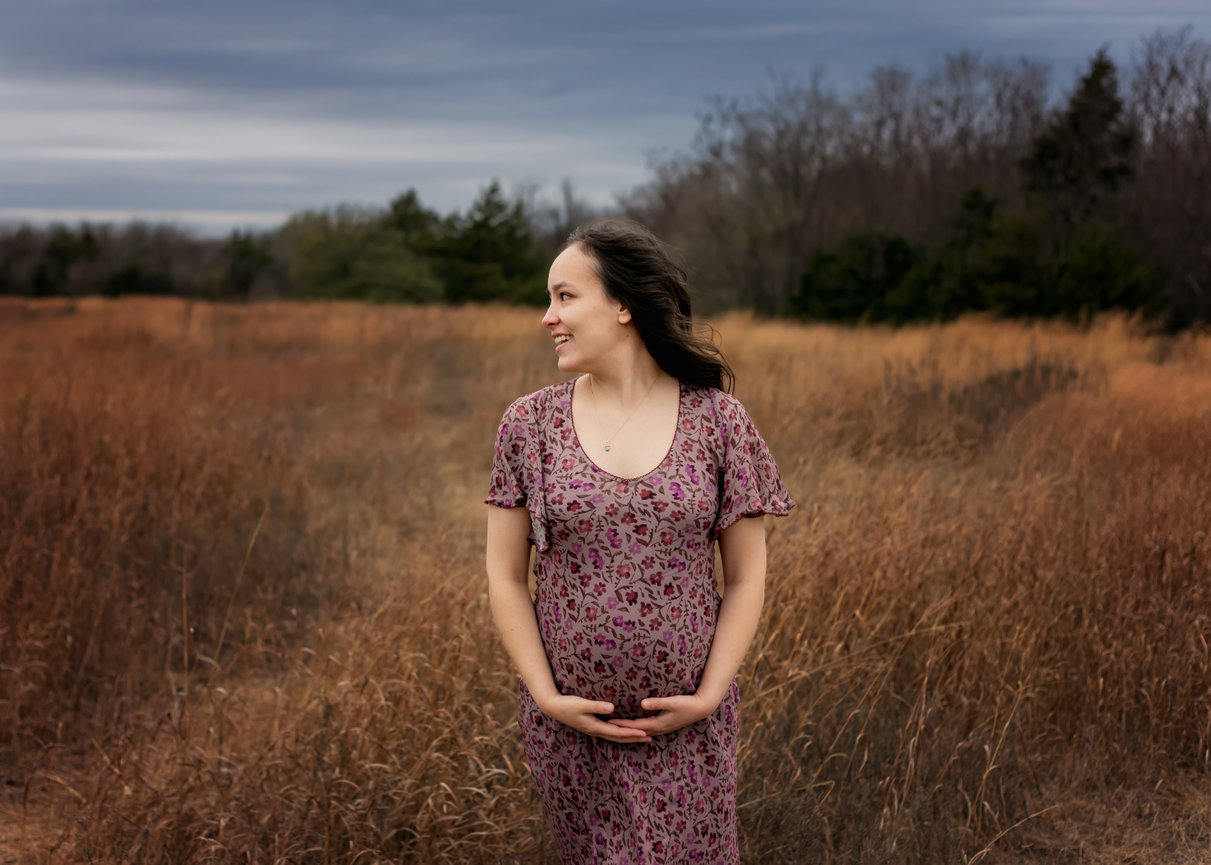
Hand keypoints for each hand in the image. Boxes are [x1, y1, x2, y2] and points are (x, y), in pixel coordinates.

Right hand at [537, 694, 652, 743]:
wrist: (553, 707)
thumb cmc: (567, 704)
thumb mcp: (582, 704)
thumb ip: (597, 706)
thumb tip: (613, 708)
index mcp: (595, 727)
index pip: (618, 732)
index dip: (632, 733)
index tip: (645, 733)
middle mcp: (596, 730)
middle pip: (618, 738)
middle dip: (634, 738)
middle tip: (650, 738)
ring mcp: (593, 729)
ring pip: (614, 736)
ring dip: (628, 737)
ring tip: (641, 736)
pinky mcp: (591, 725)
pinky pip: (609, 732)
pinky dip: (619, 733)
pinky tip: (623, 730)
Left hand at [606, 693, 716, 736]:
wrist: (701, 709)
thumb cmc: (687, 704)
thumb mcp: (672, 702)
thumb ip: (657, 703)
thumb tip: (642, 703)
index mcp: (658, 724)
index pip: (635, 725)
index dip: (621, 724)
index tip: (609, 722)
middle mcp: (658, 729)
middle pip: (636, 731)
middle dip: (622, 730)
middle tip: (607, 727)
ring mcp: (662, 729)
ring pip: (641, 732)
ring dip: (629, 731)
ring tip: (617, 729)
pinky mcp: (665, 726)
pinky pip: (647, 730)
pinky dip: (638, 730)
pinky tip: (635, 728)